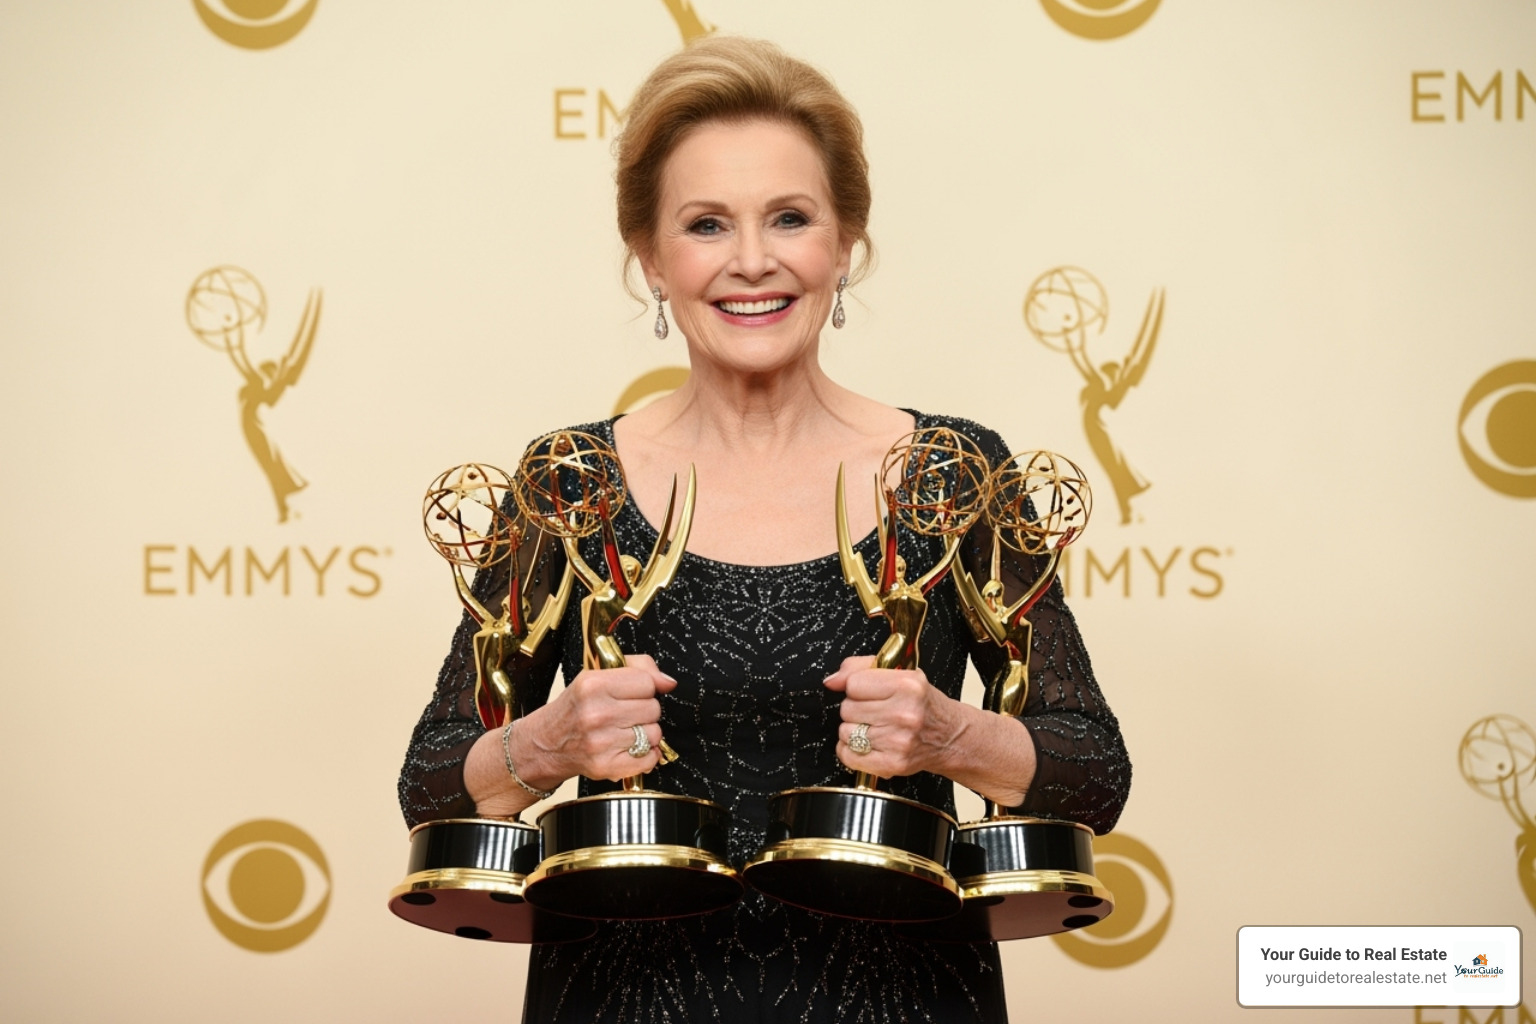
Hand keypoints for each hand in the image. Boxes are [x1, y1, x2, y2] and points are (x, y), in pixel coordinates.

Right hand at [523, 653, 676, 782]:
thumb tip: (668, 682)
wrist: (545, 745)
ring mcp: (601, 743)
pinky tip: (627, 748)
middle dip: (644, 710)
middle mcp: (596, 714)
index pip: (647, 682)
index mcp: (592, 685)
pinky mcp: (607, 767)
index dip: (644, 687)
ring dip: (644, 733)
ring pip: (654, 734)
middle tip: (624, 713)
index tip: (632, 692)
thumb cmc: (574, 709)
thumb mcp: (595, 676)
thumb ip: (637, 668)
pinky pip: (649, 759)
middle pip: (653, 709)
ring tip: (622, 730)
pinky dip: (645, 756)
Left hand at [822, 655, 960, 778]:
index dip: (857, 687)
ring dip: (855, 730)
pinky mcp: (892, 764)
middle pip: (847, 708)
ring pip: (846, 732)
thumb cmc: (923, 704)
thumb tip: (831, 681)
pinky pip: (848, 755)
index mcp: (907, 685)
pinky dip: (852, 751)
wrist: (950, 737)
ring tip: (876, 727)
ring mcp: (898, 741)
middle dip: (856, 709)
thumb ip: (860, 668)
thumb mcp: (900, 674)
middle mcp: (904, 713)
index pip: (853, 684)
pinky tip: (869, 744)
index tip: (870, 692)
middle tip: (876, 711)